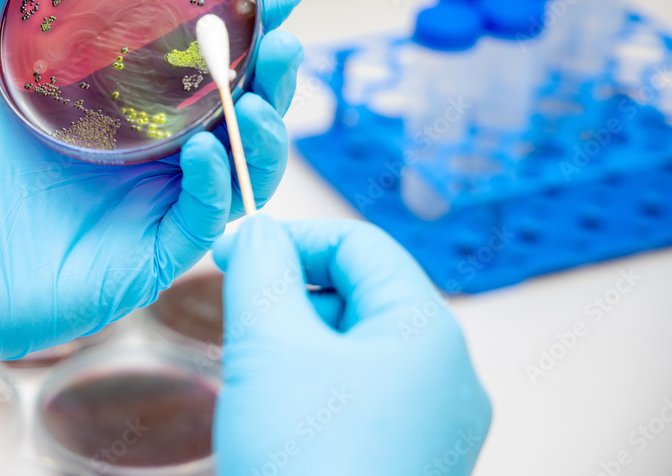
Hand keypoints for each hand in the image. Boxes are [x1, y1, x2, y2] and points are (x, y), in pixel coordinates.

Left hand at [0, 0, 303, 372]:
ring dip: (262, 130)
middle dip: (274, 75)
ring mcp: (153, 206)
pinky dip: (216, 186)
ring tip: (262, 95)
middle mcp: (148, 156)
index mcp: (121, 110)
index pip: (200, 64)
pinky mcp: (148, 256)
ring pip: (239, 167)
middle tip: (284, 38)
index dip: (246, 28)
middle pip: (236, 111)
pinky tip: (204, 152)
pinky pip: (201, 220)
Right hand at [213, 216, 491, 475]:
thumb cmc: (303, 462)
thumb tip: (258, 231)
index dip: (292, 238)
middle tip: (239, 316)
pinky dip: (320, 384)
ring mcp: (438, 424)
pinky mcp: (417, 460)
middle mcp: (449, 375)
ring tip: (258, 371)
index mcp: (428, 331)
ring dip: (303, 339)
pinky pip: (368, 394)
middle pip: (364, 294)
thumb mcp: (268, 346)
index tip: (232, 253)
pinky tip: (283, 412)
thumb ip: (261, 269)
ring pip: (362, 346)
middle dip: (295, 292)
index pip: (360, 245)